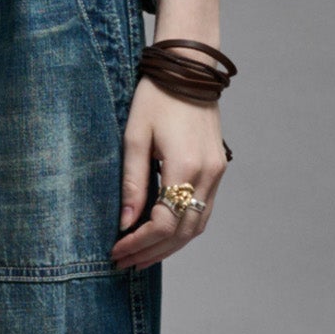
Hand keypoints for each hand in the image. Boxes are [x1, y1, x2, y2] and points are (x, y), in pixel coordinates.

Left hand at [110, 80, 229, 271]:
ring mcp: (216, 173)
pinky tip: (161, 237)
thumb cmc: (157, 97)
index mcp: (185, 166)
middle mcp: (207, 174)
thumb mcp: (134, 138)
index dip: (138, 243)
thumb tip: (125, 223)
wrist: (190, 70)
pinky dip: (182, 230)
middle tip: (124, 263)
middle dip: (151, 252)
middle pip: (182, 233)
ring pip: (196, 227)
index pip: (163, 223)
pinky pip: (203, 212)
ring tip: (141, 257)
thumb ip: (132, 183)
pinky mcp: (218, 170)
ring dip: (168, 247)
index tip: (116, 251)